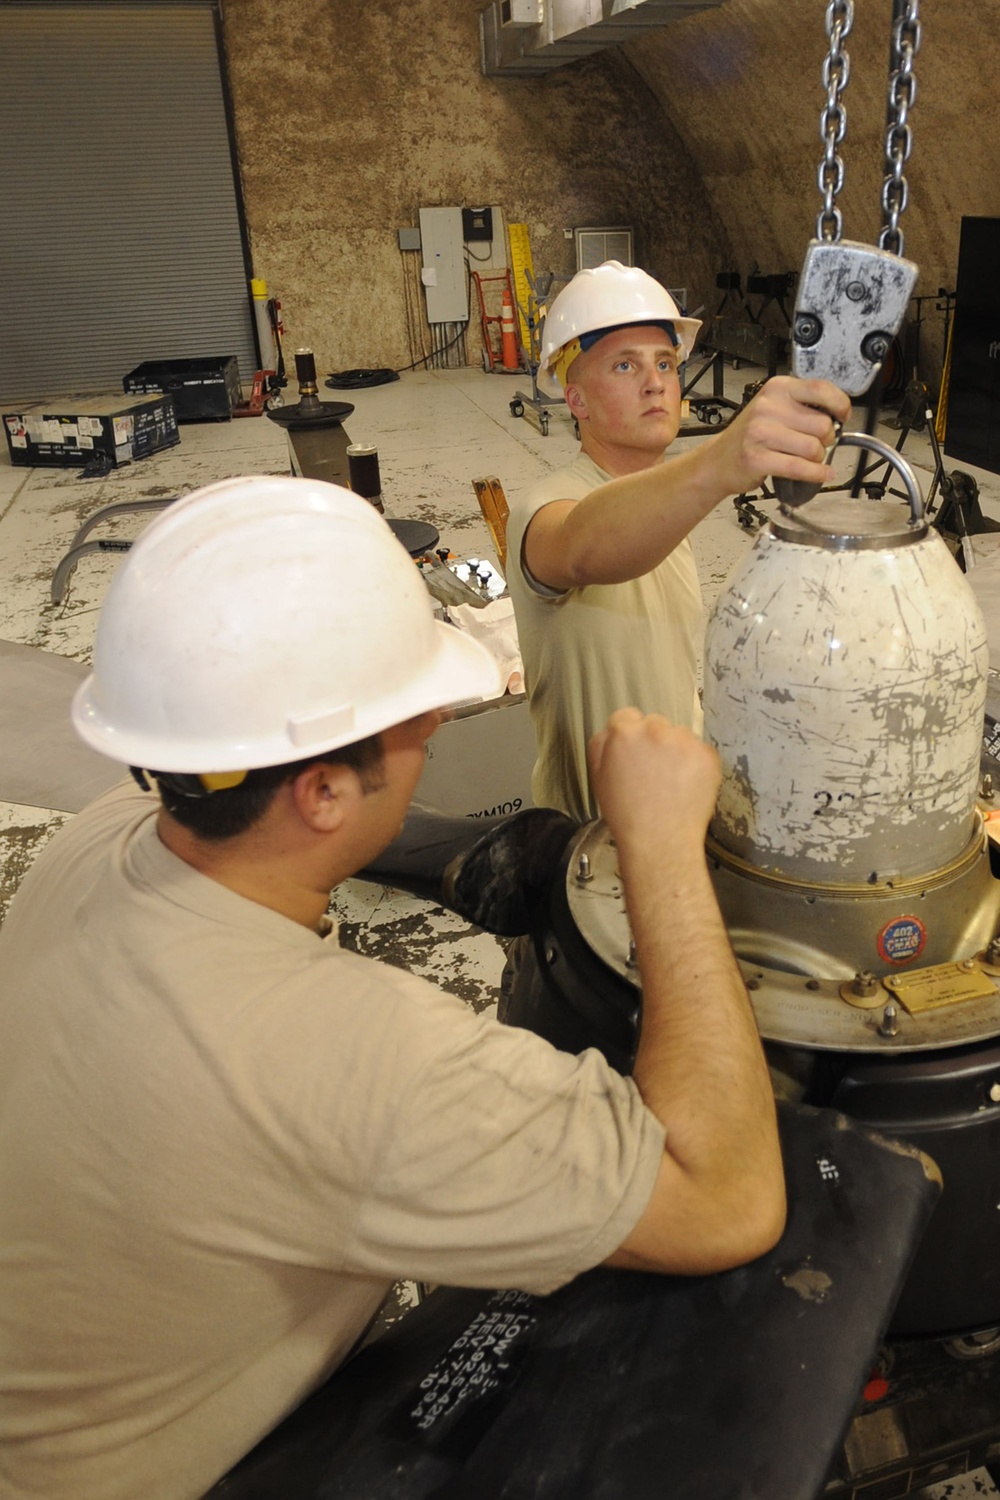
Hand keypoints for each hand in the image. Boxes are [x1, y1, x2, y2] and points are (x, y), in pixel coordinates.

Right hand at [587, 709, 720, 853]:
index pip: (626, 717)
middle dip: (653, 742)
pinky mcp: (707, 755)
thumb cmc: (628, 816)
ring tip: (669, 783)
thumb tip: (611, 731)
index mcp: (625, 734)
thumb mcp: (598, 777)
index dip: (629, 737)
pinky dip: (694, 765)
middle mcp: (656, 731)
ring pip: (679, 736)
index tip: (634, 752)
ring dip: (676, 751)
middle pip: (654, 723)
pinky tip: (684, 786)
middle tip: (652, 772)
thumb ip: (601, 745)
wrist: (659, 842)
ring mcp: (685, 742)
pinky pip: (699, 751)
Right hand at [702, 375, 851, 497]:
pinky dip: (816, 474)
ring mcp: (760, 433)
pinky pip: (799, 467)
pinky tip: (820, 473)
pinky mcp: (757, 458)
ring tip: (808, 459)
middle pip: (822, 424)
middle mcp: (768, 407)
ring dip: (818, 458)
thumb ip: (802, 406)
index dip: (840, 405)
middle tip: (817, 444)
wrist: (718, 460)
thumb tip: (837, 417)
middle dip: (826, 440)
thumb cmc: (750, 436)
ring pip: (814, 448)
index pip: (821, 389)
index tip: (843, 416)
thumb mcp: (774, 408)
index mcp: (777, 389)